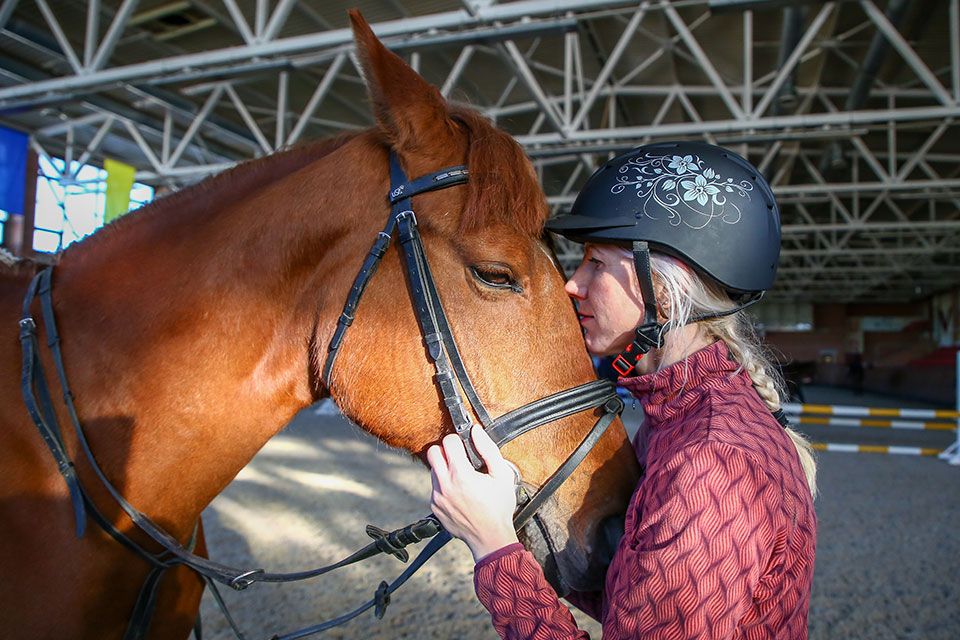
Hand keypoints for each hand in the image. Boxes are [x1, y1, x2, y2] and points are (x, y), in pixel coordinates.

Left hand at [427, 425, 519, 561]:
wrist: (490, 538)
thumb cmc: (499, 508)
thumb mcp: (502, 475)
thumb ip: (488, 449)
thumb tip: (476, 431)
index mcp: (461, 474)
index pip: (448, 441)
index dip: (459, 440)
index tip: (466, 446)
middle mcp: (444, 484)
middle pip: (433, 452)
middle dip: (446, 450)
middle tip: (460, 458)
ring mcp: (437, 497)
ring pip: (433, 469)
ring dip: (444, 468)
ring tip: (462, 478)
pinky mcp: (434, 506)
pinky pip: (434, 487)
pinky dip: (444, 485)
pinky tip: (460, 492)